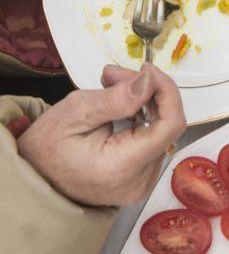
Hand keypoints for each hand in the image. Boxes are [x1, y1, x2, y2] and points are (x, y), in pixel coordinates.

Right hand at [16, 64, 185, 207]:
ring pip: (159, 127)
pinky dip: (139, 116)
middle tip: (113, 75)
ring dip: (141, 101)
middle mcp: (139, 181)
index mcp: (122, 168)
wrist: (33, 178)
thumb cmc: (47, 147)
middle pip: (164, 123)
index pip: (170, 125)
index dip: (166, 91)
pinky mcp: (139, 177)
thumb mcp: (74, 113)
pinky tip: (117, 106)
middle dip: (145, 90)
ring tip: (109, 87)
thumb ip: (115, 99)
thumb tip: (149, 83)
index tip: (146, 70)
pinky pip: (151, 138)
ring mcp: (141, 182)